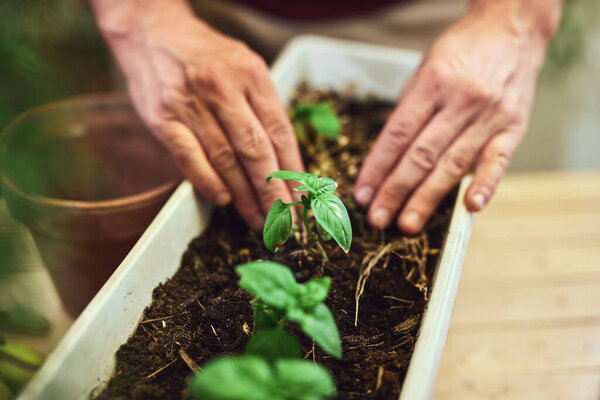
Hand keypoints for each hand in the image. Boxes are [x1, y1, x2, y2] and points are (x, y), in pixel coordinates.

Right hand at [96, 2, 303, 229]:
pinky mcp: (163, 118)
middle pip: (256, 150)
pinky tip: (223, 200)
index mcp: (251, 73)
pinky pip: (190, 158)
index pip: (280, 130)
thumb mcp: (243, 66)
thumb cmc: (205, 56)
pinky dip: (208, 182)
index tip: (302, 197)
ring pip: (226, 159)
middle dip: (274, 191)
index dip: (293, 169)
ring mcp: (191, 103)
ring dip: (244, 195)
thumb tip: (284, 159)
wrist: (151, 32)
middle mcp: (222, 86)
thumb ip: (262, 106)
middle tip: (285, 220)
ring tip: (258, 219)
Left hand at [354, 1, 559, 233]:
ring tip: (407, 224)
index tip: (362, 194)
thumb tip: (387, 154)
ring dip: (427, 198)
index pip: (397, 135)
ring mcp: (489, 116)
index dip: (376, 168)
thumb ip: (410, 109)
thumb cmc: (461, 50)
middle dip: (395, 191)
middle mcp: (461, 101)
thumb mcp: (424, 68)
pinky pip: (498, 160)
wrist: (512, 28)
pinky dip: (484, 185)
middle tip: (377, 219)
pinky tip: (470, 208)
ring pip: (452, 164)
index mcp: (433, 83)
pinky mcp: (513, 127)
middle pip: (421, 155)